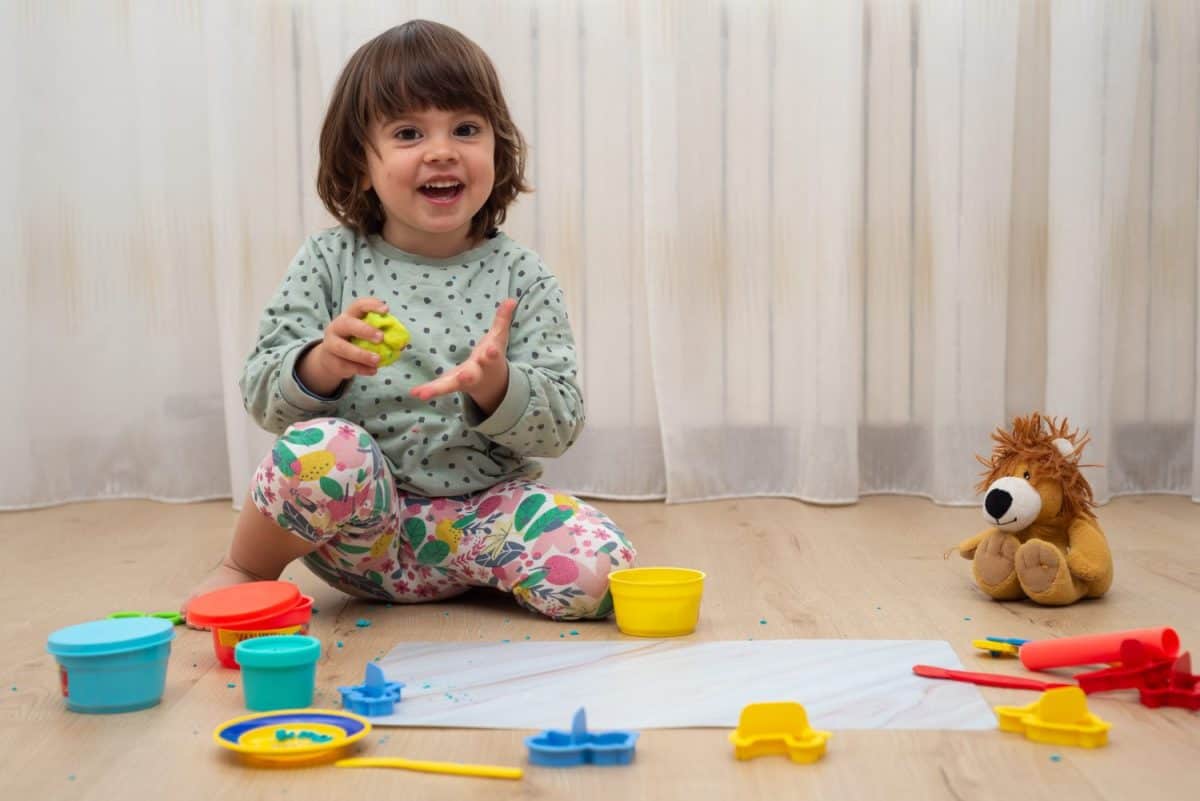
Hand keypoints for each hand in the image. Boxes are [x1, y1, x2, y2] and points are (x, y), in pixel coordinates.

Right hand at [298, 297, 389, 394]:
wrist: (332, 359)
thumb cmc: (354, 341)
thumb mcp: (365, 334)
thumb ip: (381, 334)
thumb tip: (402, 342)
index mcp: (349, 316)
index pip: (358, 305)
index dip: (372, 305)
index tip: (386, 310)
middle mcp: (337, 327)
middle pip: (348, 324)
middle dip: (365, 330)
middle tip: (381, 337)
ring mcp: (331, 345)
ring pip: (343, 348)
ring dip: (362, 354)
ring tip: (377, 359)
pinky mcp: (332, 361)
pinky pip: (346, 366)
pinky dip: (361, 369)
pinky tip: (373, 370)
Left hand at [411, 298, 516, 413]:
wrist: (492, 383)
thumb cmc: (492, 355)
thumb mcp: (498, 338)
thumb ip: (502, 320)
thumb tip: (511, 300)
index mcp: (489, 360)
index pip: (492, 356)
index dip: (492, 354)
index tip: (491, 351)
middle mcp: (477, 373)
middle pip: (473, 375)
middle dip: (468, 376)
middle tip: (464, 377)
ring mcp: (462, 381)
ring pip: (451, 385)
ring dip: (439, 388)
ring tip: (424, 393)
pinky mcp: (451, 384)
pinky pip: (439, 387)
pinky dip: (428, 390)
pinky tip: (415, 392)